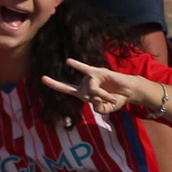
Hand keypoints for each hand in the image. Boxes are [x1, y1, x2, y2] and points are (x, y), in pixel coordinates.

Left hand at [42, 58, 159, 116]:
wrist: (129, 92)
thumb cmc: (116, 100)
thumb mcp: (107, 109)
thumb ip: (99, 109)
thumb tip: (94, 100)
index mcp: (83, 93)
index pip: (65, 88)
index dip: (54, 84)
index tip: (42, 78)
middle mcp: (84, 84)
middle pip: (84, 93)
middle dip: (81, 93)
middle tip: (95, 96)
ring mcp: (91, 78)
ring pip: (93, 88)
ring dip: (104, 95)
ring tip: (112, 97)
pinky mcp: (99, 72)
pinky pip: (87, 70)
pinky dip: (78, 66)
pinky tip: (68, 62)